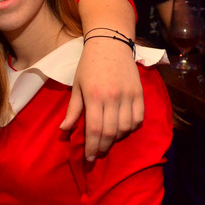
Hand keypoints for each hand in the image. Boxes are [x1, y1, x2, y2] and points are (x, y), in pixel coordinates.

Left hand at [63, 37, 143, 160]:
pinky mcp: (139, 93)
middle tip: (97, 155)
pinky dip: (131, 129)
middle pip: (111, 132)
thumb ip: (73, 110)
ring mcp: (129, 96)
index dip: (92, 147)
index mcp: (94, 96)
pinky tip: (123, 130)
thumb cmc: (89, 66)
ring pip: (126, 128)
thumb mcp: (77, 86)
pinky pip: (138, 119)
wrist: (110, 44)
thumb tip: (64, 131)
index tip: (89, 159)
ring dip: (117, 139)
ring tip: (108, 142)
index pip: (95, 129)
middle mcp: (113, 98)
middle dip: (103, 148)